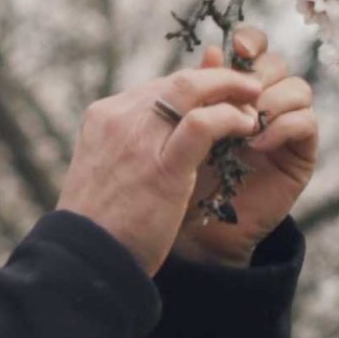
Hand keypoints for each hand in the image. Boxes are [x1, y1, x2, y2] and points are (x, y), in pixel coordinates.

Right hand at [57, 68, 262, 274]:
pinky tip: (246, 126)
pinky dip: (230, 117)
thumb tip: (162, 135)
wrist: (85, 259)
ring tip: (253, 99)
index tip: (219, 97)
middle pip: (177, 80)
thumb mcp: (108, 170)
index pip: (158, 87)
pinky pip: (203, 124)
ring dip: (229, 88)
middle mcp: (119, 118)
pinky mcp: (161, 166)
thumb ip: (132, 144)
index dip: (195, 87)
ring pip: (191, 89)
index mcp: (103, 117)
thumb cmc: (100, 223)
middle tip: (246, 86)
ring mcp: (137, 139)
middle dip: (218, 78)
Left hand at [171, 27, 318, 267]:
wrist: (195, 230)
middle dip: (258, 74)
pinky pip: (307, 122)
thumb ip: (199, 94)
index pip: (253, 49)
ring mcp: (284, 126)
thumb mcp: (184, 130)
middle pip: (276, 65)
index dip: (251, 41)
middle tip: (239, 94)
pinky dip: (283, 126)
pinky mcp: (300, 153)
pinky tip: (255, 144)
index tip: (237, 46)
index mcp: (233, 89)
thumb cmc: (181, 177)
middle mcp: (262, 102)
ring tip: (244, 125)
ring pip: (298, 88)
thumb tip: (212, 51)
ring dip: (271, 100)